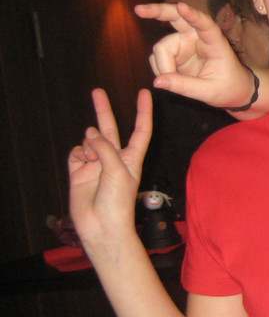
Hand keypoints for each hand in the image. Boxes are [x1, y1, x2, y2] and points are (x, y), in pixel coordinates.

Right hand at [68, 89, 152, 246]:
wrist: (101, 225)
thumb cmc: (118, 202)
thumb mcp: (118, 170)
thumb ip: (105, 148)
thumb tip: (89, 133)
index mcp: (132, 157)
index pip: (140, 130)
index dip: (142, 112)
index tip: (145, 93)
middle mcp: (114, 157)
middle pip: (109, 128)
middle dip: (103, 110)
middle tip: (97, 91)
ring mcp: (95, 162)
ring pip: (89, 140)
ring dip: (89, 144)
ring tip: (93, 160)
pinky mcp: (79, 169)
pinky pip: (76, 151)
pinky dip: (78, 153)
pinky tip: (83, 162)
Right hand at [141, 1, 252, 107]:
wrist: (233, 91)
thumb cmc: (228, 88)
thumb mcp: (210, 92)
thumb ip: (185, 86)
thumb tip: (157, 82)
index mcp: (215, 43)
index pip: (205, 25)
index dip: (193, 15)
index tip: (182, 6)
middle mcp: (197, 38)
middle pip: (176, 17)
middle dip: (157, 11)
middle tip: (138, 10)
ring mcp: (184, 43)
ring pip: (161, 47)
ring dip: (162, 65)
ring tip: (175, 83)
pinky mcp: (175, 52)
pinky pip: (158, 57)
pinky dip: (160, 69)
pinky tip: (170, 79)